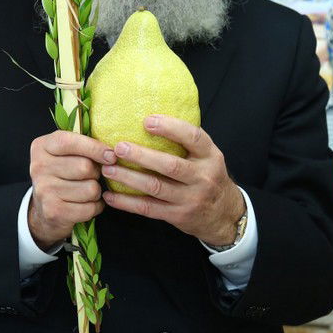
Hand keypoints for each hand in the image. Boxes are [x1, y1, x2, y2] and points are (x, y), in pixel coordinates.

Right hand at [27, 130, 114, 249]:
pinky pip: (89, 208)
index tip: (111, 155)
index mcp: (41, 147)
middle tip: (92, 176)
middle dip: (96, 172)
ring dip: (96, 192)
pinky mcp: (53, 211)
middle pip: (84, 167)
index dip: (94, 148)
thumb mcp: (65, 154)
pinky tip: (86, 204)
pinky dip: (95, 207)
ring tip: (87, 191)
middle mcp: (38, 167)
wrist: (45, 209)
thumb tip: (114, 151)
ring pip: (90, 189)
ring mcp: (44, 190)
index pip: (69, 142)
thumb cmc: (62, 175)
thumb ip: (84, 146)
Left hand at [101, 114, 245, 246]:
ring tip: (108, 169)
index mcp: (210, 156)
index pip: (193, 138)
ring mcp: (191, 199)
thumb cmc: (208, 176)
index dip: (170, 128)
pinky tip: (110, 196)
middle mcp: (203, 177)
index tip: (146, 121)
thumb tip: (152, 116)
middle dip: (141, 156)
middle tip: (118, 147)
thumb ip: (187, 141)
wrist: (224, 215)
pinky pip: (148, 209)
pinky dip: (127, 202)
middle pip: (170, 165)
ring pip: (155, 187)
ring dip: (128, 178)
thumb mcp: (207, 156)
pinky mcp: (178, 216)